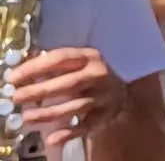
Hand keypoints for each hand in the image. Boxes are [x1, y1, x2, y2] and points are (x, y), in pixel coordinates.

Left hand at [6, 46, 121, 144]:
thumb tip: (20, 75)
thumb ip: (52, 67)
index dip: (35, 67)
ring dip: (49, 113)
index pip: (61, 58)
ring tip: (27, 117)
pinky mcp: (105, 114)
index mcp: (89, 56)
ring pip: (76, 105)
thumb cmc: (87, 76)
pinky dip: (70, 132)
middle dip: (40, 90)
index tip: (13, 78)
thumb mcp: (75, 64)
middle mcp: (99, 74)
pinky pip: (86, 125)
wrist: (119, 93)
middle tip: (17, 97)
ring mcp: (104, 95)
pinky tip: (53, 138)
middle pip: (69, 83)